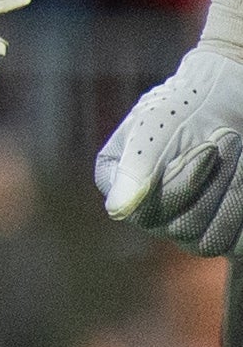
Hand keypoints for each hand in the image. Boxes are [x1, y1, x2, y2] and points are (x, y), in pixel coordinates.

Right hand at [101, 44, 242, 252]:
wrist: (226, 103)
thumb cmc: (185, 107)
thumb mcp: (156, 126)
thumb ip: (136, 167)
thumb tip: (116, 210)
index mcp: (119, 186)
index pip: (143, 212)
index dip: (180, 185)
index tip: (206, 149)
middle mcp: (148, 215)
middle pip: (181, 229)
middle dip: (212, 184)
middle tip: (228, 138)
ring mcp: (185, 228)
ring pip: (211, 240)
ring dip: (233, 195)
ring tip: (240, 154)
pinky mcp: (221, 234)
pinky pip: (236, 243)